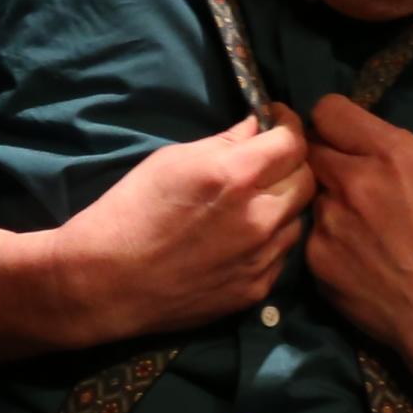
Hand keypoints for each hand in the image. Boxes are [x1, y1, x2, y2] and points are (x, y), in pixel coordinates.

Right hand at [51, 109, 313, 339]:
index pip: (292, 143)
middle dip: (292, 164)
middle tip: (269, 162)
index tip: (280, 122)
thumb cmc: (131, 210)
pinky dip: (270, 241)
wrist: (105, 283)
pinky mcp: (257, 290)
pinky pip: (281, 255)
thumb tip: (260, 128)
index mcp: (235, 177)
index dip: (289, 126)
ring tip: (253, 203)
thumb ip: (225, 142)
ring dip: (283, 205)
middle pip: (306, 181)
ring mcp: (261, 259)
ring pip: (298, 220)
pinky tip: (241, 239)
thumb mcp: (172, 160)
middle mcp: (259, 218)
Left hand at [301, 93, 412, 368]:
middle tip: (346, 178)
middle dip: (325, 158)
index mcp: (388, 153)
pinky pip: (314, 237)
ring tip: (362, 230)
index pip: (328, 110)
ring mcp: (328, 223)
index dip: (332, 121)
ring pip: (313, 196)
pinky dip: (331, 242)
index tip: (338, 134)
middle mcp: (350, 182)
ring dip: (330, 203)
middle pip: (309, 150)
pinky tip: (359, 260)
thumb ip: (406, 147)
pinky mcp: (316, 261)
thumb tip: (373, 142)